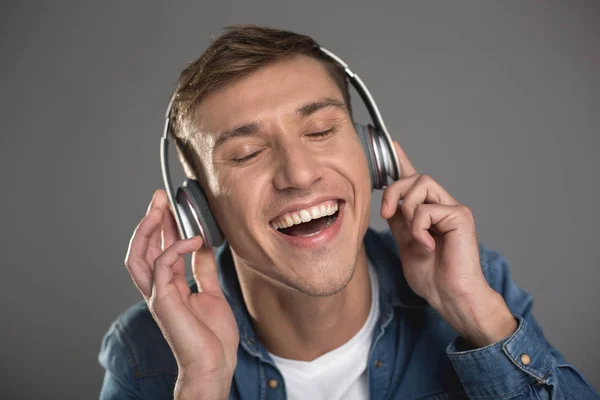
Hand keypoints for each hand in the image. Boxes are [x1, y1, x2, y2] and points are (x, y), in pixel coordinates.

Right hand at [124, 190, 238, 399]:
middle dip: (149, 220)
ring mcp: (158, 295)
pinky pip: (162, 266)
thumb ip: (203, 271)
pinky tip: (193, 239)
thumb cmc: (212, 337)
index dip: (161, 226)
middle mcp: (158, 289)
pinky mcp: (163, 301)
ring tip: (159, 208)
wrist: (214, 364)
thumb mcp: (211, 293)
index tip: (169, 205)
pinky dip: (175, 248)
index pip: (158, 249)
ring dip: (148, 229)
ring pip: (139, 255)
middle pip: (142, 248)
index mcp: (169, 287)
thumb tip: (203, 247)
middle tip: (158, 197)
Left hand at [380, 142, 515, 346]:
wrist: (450, 296)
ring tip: (414, 234)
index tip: (391, 145)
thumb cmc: (432, 277)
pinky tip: (427, 245)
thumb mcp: (406, 243)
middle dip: (394, 191)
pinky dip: (419, 228)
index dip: (402, 162)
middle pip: (415, 177)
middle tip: (386, 214)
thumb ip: (400, 221)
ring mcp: (453, 209)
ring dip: (408, 208)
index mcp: (428, 212)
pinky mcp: (460, 216)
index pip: (414, 181)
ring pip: (422, 184)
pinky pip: (428, 209)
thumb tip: (390, 201)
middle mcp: (443, 206)